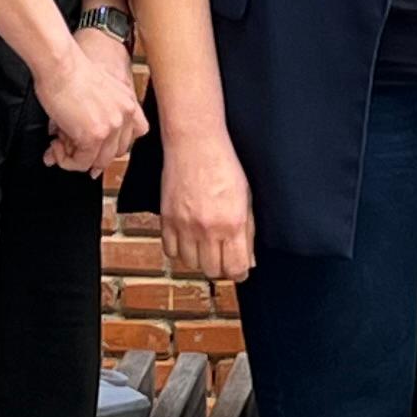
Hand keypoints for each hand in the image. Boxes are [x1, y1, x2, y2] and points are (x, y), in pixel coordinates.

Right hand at [38, 28, 147, 186]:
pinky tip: (55, 146)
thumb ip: (88, 119)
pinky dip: (66, 160)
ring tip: (59, 147)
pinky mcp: (94, 136)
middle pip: (117, 152)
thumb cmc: (69, 69)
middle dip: (92, 156)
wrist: (60, 63)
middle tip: (70, 150)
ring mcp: (111, 126)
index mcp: (128, 101)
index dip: (112, 145)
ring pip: (99, 162)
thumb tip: (70, 142)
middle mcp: (125, 114)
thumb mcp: (91, 92)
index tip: (97, 150)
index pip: (133, 134)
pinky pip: (81, 162)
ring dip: (76, 160)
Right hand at [160, 128, 255, 281]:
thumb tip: (249, 260)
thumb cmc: (224, 166)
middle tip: (223, 255)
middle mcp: (208, 228)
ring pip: (190, 264)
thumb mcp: (246, 198)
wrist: (195, 144)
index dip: (239, 272)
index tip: (239, 268)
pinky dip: (179, 250)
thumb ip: (247, 232)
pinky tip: (188, 238)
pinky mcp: (167, 219)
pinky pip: (170, 251)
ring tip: (205, 245)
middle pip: (212, 270)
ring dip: (199, 259)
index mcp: (233, 223)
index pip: (235, 268)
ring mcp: (185, 225)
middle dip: (220, 267)